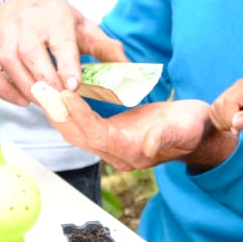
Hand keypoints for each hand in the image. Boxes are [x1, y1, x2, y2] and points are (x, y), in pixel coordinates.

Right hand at [0, 0, 126, 105]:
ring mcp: (5, 33)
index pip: (61, 42)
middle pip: (32, 54)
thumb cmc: (58, 21)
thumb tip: (127, 68)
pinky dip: (7, 90)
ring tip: (46, 103)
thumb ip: (106, 48)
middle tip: (61, 102)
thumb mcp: (85, 28)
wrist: (25, 2)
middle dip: (47, 81)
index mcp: (55, 17)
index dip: (67, 65)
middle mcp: (27, 23)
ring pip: (11, 64)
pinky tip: (24, 100)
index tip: (73, 86)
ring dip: (29, 88)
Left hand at [29, 86, 226, 172]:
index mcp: (133, 152)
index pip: (97, 135)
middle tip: (41, 88)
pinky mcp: (112, 135)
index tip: (63, 94)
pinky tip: (58, 92)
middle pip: (79, 136)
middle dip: (58, 112)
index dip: (79, 115)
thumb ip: (167, 135)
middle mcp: (118, 154)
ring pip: (77, 131)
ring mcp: (113, 146)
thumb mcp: (186, 127)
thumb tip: (149, 143)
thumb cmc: (195, 127)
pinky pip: (83, 124)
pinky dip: (69, 109)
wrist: (201, 133)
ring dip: (59, 111)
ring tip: (42, 87)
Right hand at [210, 78, 242, 134]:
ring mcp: (234, 91)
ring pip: (215, 107)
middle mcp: (239, 85)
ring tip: (238, 127)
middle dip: (226, 121)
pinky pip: (217, 110)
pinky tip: (236, 124)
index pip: (228, 103)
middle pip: (219, 104)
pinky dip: (222, 120)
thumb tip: (234, 123)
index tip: (238, 131)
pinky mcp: (232, 98)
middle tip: (239, 130)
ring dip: (223, 121)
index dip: (229, 119)